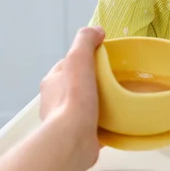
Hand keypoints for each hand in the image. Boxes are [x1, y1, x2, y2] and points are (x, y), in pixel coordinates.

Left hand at [39, 26, 105, 166]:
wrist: (73, 139)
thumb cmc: (75, 97)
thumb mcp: (79, 58)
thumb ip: (85, 40)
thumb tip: (97, 30)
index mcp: (52, 81)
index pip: (69, 65)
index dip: (85, 60)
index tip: (104, 60)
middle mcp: (53, 101)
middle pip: (77, 86)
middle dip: (92, 83)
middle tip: (114, 82)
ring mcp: (64, 121)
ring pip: (83, 107)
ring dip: (97, 104)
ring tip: (117, 101)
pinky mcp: (77, 138)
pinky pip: (92, 127)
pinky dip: (103, 123)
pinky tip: (116, 122)